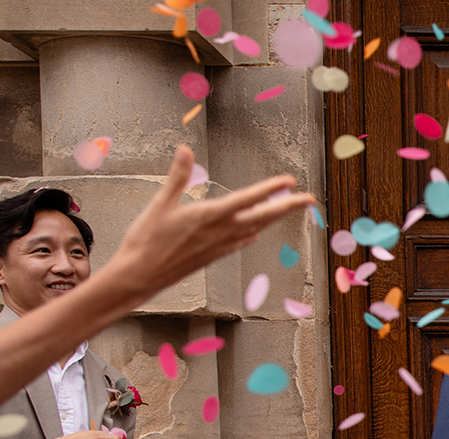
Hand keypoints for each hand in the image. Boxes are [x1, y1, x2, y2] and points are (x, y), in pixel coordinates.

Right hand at [100, 146, 315, 301]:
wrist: (139, 277)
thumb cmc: (146, 242)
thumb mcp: (160, 204)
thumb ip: (177, 176)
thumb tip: (185, 150)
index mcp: (210, 216)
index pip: (248, 199)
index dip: (271, 189)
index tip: (289, 181)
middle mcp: (221, 233)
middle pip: (263, 217)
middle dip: (288, 206)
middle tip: (310, 199)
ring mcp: (219, 247)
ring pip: (255, 230)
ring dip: (273, 218)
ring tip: (288, 210)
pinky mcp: (212, 257)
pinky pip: (239, 243)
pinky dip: (251, 235)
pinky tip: (254, 233)